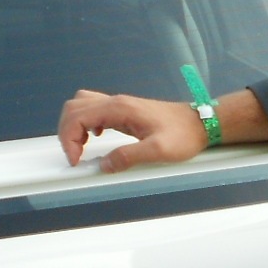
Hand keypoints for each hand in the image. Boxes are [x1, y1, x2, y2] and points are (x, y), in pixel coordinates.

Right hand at [58, 90, 204, 172]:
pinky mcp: (124, 111)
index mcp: (120, 108)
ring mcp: (119, 105)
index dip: (69, 139)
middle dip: (66, 132)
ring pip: (81, 105)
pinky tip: (96, 138)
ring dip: (74, 125)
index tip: (77, 160)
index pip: (78, 116)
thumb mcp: (159, 151)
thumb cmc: (183, 135)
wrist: (200, 122)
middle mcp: (116, 102)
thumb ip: (130, 157)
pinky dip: (85, 123)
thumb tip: (104, 165)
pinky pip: (94, 109)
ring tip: (82, 148)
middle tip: (76, 156)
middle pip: (74, 108)